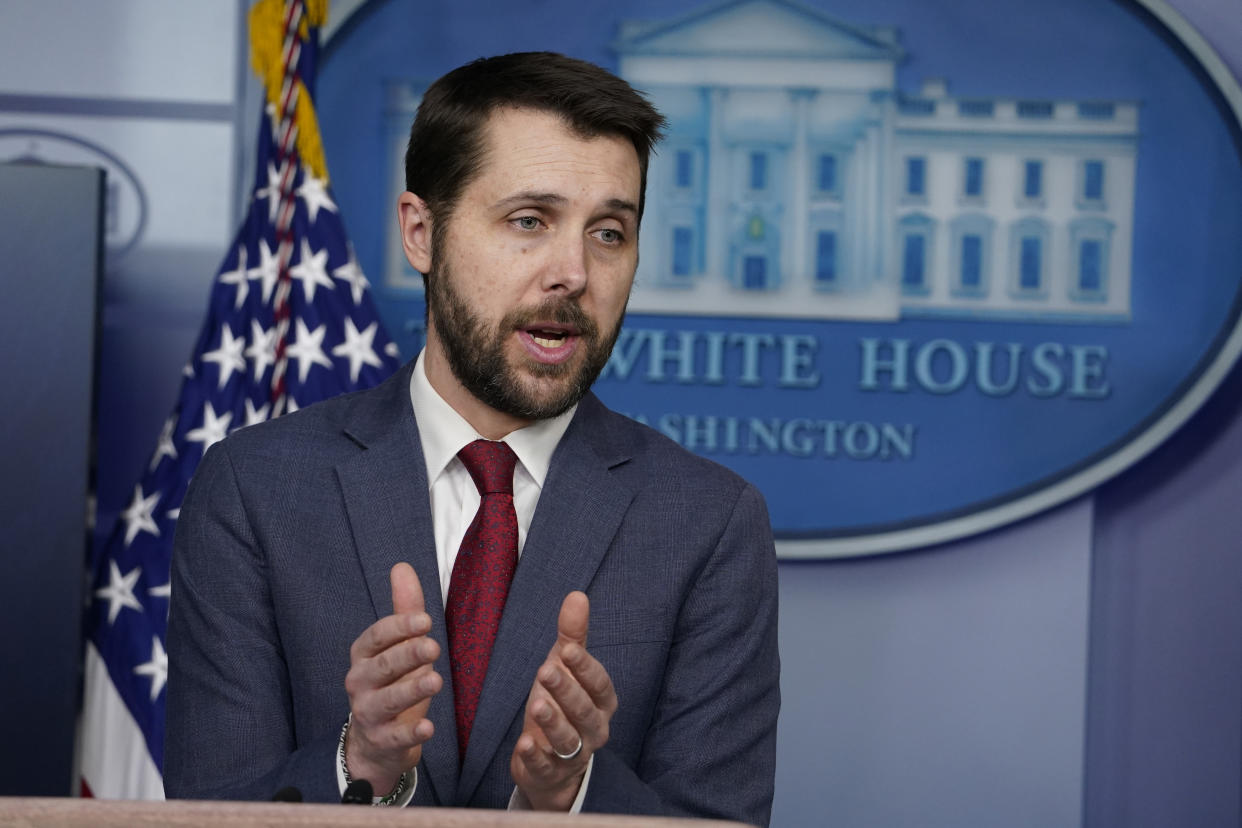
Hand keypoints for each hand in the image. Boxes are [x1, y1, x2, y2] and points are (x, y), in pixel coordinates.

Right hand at [343, 563, 441, 793]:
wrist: (375, 741)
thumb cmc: (391, 683)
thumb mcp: (398, 646)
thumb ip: (403, 610)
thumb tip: (402, 566)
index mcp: (364, 654)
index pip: (377, 636)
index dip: (399, 627)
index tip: (425, 620)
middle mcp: (360, 681)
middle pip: (383, 666)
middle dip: (407, 655)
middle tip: (433, 646)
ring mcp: (368, 713)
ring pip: (388, 700)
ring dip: (411, 690)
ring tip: (436, 681)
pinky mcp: (381, 740)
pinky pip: (395, 737)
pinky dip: (410, 733)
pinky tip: (428, 727)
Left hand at [510, 591, 617, 810]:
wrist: (554, 761)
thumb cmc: (562, 705)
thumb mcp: (565, 669)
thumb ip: (573, 636)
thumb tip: (577, 595)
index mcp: (602, 702)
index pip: (599, 684)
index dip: (584, 668)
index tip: (567, 650)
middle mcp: (594, 729)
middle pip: (583, 710)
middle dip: (566, 690)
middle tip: (545, 671)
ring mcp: (574, 754)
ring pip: (567, 740)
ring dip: (553, 723)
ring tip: (536, 706)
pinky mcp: (551, 773)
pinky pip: (545, 767)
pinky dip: (535, 757)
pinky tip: (523, 744)